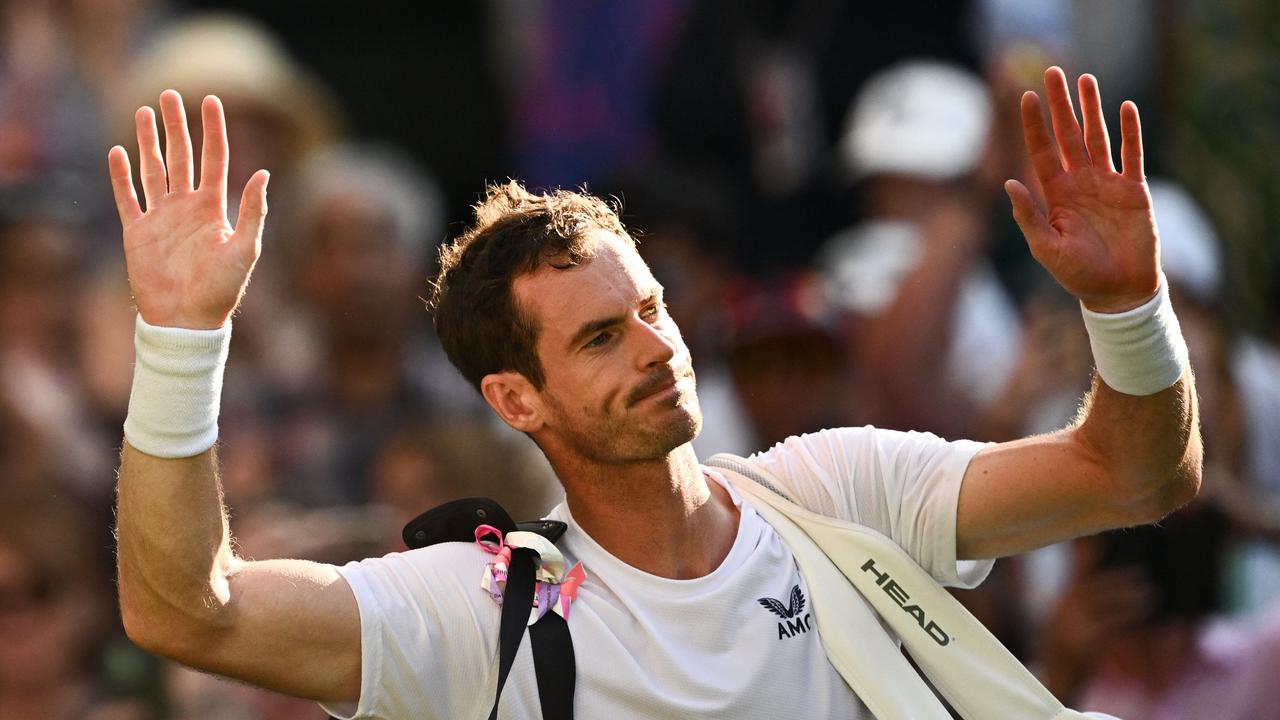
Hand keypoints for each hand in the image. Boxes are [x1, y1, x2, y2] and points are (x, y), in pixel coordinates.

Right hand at [108, 90, 268, 328]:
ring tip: (142, 112)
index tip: (211, 100)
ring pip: (153, 169)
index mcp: (213, 208)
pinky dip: (121, 175)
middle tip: (169, 94)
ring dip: (148, 141)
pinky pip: (127, 197)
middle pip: (181, 155)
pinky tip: (117, 152)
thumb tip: (263, 173)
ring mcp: (161, 217)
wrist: (187, 319)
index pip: (214, 158)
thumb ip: (252, 211)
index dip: (213, 129)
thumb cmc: (222, 290)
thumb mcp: (245, 249)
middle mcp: (187, 207)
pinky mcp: (137, 232)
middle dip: (176, 125)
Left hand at [1006, 67, 1157, 312]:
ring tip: (1087, 79)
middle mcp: (1079, 182)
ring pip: (1098, 137)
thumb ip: (1028, 216)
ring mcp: (1107, 183)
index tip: (1025, 97)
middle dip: (1060, 104)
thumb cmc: (1078, 274)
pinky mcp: (1134, 190)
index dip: (1034, 125)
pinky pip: (1132, 155)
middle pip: (1068, 134)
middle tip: (1052, 71)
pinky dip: (1130, 132)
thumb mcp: (1046, 247)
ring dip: (1092, 109)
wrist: (1118, 291)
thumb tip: (1007, 183)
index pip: (1042, 151)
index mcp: (1055, 194)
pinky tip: (1125, 108)